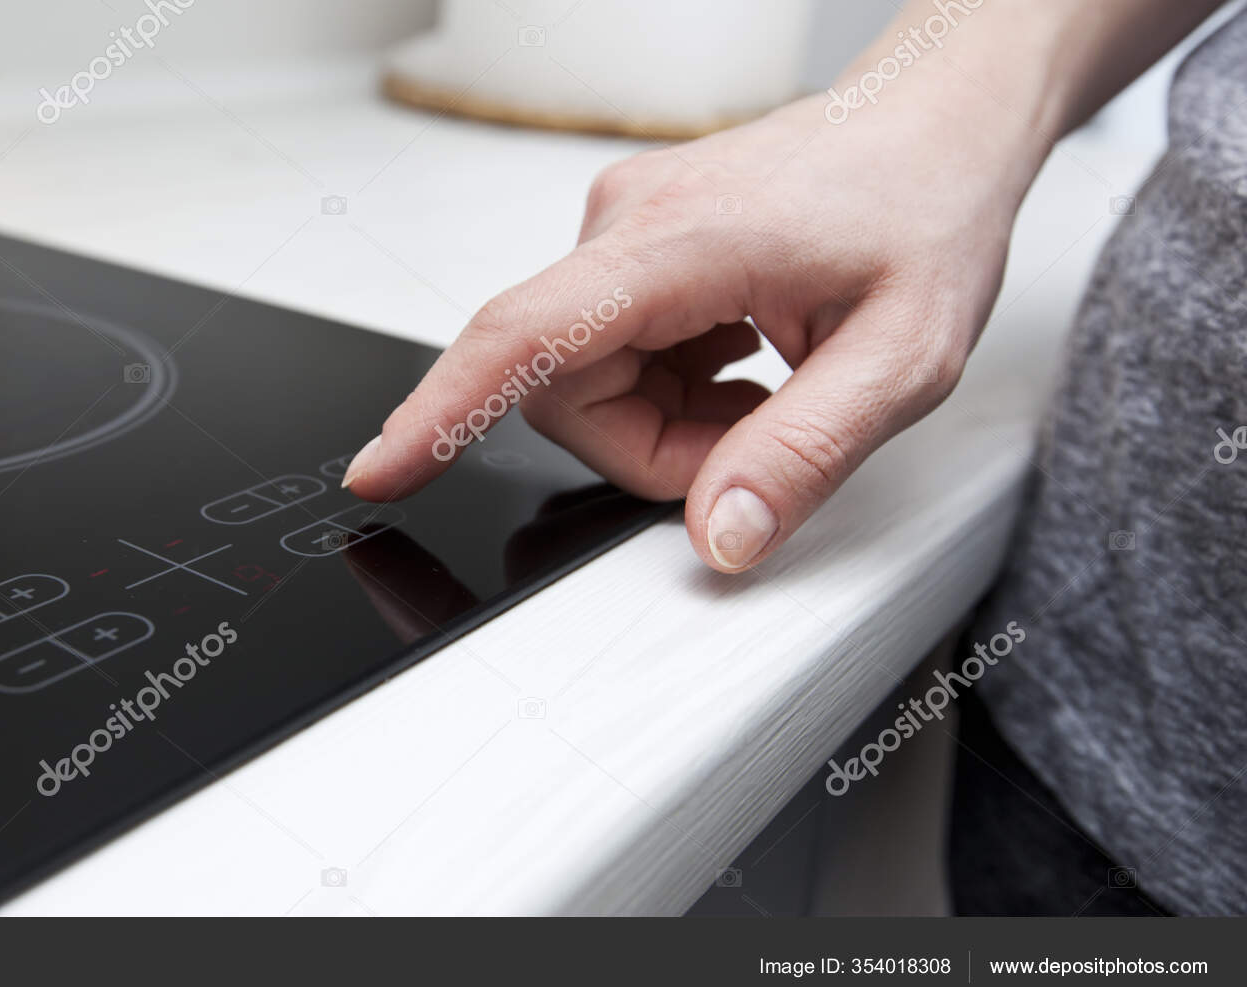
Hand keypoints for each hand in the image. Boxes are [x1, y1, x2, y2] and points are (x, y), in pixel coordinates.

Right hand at [342, 88, 1045, 571]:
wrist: (938, 120)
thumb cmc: (923, 205)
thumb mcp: (901, 358)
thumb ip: (802, 454)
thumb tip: (716, 534)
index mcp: (677, 243)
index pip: (522, 337)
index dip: (440, 412)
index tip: (382, 470)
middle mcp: (625, 227)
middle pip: (562, 392)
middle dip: (649, 450)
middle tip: (755, 441)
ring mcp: (622, 232)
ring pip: (587, 382)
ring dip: (667, 420)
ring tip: (764, 386)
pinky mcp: (633, 247)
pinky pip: (611, 353)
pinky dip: (671, 386)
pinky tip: (743, 359)